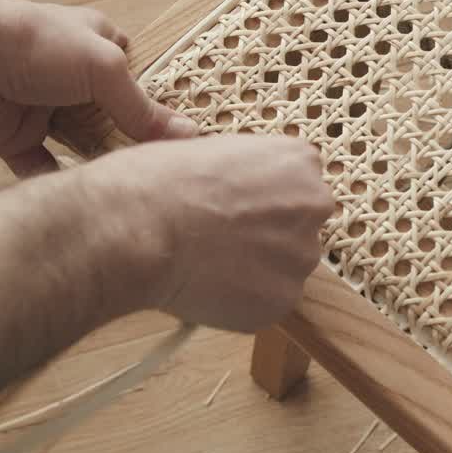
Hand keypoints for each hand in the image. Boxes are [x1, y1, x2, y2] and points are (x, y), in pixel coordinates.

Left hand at [0, 0, 195, 175]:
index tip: (185, 139)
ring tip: (130, 189)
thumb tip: (190, 136)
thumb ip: (143, 109)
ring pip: (84, 144)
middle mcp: (75, 78)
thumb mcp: (104, 68)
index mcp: (100, 45)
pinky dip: (60, 182)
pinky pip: (45, 167)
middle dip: (133, 141)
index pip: (142, 78)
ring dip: (100, 164)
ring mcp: (47, 108)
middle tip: (161, 171)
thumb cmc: (34, 44)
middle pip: (115, 117)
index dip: (161, 106)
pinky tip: (84, 197)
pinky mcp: (18, 137)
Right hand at [80, 135, 332, 331]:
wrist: (138, 229)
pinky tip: (206, 288)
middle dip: (266, 236)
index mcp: (299, 160)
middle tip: (222, 242)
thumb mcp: (209, 149)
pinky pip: (266, 303)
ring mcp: (302, 254)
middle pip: (297, 227)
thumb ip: (242, 172)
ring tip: (207, 266)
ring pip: (284, 268)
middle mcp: (314, 204)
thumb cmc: (158, 182)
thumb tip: (235, 188)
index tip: (234, 208)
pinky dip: (241, 302)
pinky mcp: (283, 299)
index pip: (295, 185)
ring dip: (255, 270)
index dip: (259, 201)